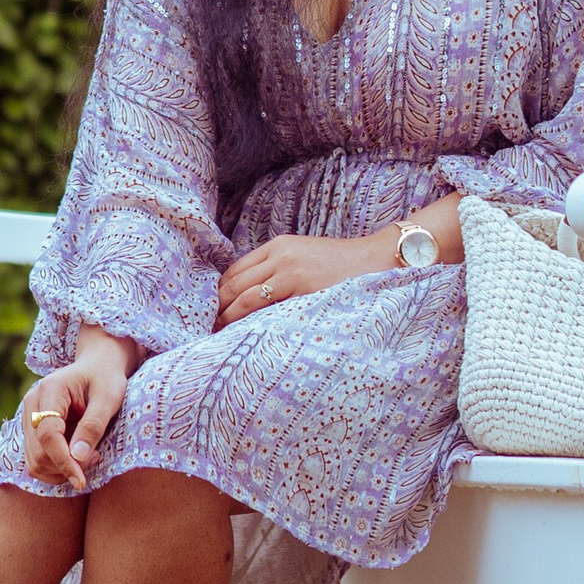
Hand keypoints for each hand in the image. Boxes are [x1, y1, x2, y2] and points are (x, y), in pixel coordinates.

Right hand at [20, 333, 136, 489]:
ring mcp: (29, 418)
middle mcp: (32, 405)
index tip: (81, 480)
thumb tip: (78, 457)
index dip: (63, 461)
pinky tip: (77, 458)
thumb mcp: (108, 397)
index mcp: (49, 391)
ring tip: (89, 457)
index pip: (48, 435)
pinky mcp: (33, 430)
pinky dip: (56, 468)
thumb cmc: (105, 377)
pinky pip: (38, 460)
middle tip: (96, 459)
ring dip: (60, 471)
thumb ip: (93, 425)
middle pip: (37, 453)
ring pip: (34, 461)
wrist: (97, 366)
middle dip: (65, 467)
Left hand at [216, 229, 386, 327]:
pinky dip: (252, 324)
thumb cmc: (341, 265)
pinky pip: (268, 309)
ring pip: (245, 299)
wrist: (376, 260)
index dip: (218, 293)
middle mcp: (280, 256)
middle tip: (207, 330)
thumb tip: (246, 295)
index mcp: (278, 246)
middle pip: (235, 284)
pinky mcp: (304, 289)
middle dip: (218, 308)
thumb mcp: (304, 256)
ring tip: (220, 338)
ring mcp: (292, 272)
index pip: (235, 270)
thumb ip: (278, 268)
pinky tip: (246, 338)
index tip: (211, 312)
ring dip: (228, 319)